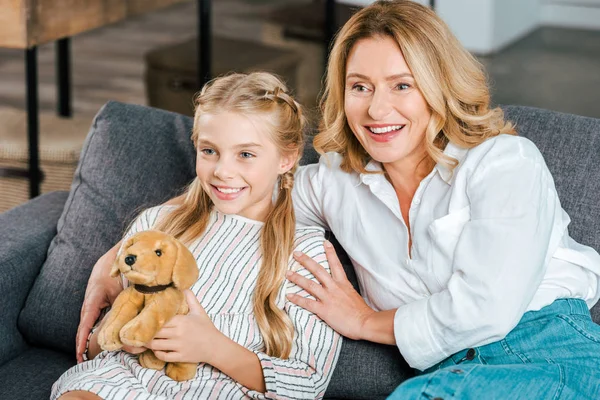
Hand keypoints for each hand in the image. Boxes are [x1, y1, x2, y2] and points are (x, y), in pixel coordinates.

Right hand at [76, 245, 122, 362]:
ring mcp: (94, 296)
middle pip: (85, 322)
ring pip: (91, 318)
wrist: (122, 250)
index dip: (83, 339)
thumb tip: (130, 321)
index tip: (80, 354)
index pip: (86, 322)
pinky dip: (95, 324)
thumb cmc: (122, 267)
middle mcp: (91, 297)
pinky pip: (96, 312)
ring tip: (86, 353)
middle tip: (82, 359)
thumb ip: (125, 304)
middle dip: (83, 341)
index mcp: (94, 296)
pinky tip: (97, 334)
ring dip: (88, 334)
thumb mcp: (124, 287)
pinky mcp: (100, 294)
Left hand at [147, 290, 220, 363]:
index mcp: (181, 321)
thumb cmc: (206, 327)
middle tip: (140, 330)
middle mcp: (178, 333)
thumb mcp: (199, 311)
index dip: (150, 319)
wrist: (215, 346)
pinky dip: (157, 353)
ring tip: (144, 340)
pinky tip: (156, 349)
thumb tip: (183, 287)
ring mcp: (179, 346)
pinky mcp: (180, 357)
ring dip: (148, 343)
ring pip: (155, 345)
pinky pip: (163, 356)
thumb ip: (190, 298)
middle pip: (154, 333)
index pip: (160, 319)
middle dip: (145, 332)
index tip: (144, 318)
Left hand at [286, 240, 374, 340]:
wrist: (365, 323)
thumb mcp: (353, 295)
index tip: (325, 242)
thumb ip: (344, 290)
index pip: (336, 264)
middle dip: (306, 261)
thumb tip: (339, 290)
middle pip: (318, 270)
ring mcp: (328, 297)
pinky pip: (307, 302)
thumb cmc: (361, 312)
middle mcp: (334, 287)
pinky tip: (289, 296)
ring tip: (287, 273)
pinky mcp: (324, 309)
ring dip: (297, 278)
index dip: (330, 252)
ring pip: (309, 284)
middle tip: (296, 253)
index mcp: (343, 283)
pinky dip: (297, 299)